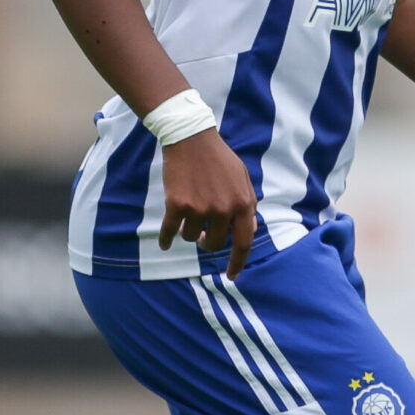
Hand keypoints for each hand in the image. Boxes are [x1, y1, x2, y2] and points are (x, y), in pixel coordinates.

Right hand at [159, 128, 259, 277]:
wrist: (191, 138)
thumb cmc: (219, 159)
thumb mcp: (242, 179)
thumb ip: (248, 205)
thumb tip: (249, 230)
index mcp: (243, 203)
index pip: (244, 243)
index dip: (237, 262)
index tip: (231, 276)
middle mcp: (223, 209)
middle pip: (214, 245)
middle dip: (208, 244)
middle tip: (204, 236)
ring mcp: (199, 208)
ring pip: (191, 238)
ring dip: (189, 232)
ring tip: (189, 216)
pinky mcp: (176, 204)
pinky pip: (170, 232)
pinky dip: (166, 239)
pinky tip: (165, 242)